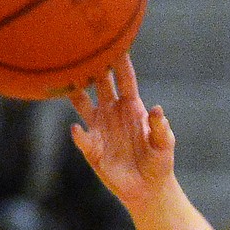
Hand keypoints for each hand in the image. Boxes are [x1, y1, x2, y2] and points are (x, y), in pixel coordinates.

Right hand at [69, 54, 175, 209]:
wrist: (147, 189)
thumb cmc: (159, 162)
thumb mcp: (165, 145)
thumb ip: (161, 128)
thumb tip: (156, 109)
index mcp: (132, 106)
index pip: (124, 78)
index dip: (119, 61)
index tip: (114, 40)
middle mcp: (112, 111)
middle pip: (99, 83)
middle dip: (92, 65)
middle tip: (82, 46)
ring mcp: (99, 127)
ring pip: (81, 102)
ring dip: (74, 90)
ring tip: (65, 76)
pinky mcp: (92, 148)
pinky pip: (82, 137)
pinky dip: (79, 134)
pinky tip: (76, 129)